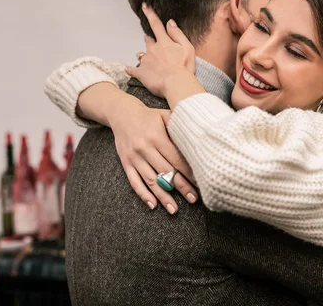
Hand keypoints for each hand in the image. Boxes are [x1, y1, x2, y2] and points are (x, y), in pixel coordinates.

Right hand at [108, 94, 197, 213]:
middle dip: (181, 187)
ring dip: (163, 196)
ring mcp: (134, 158)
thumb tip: (199, 140)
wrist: (122, 113)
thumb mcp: (165, 116)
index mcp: (157, 137)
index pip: (176, 159)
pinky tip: (153, 204)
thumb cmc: (150, 116)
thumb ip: (180, 127)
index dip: (189, 172)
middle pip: (166, 172)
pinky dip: (143, 194)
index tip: (200, 183)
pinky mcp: (126, 163)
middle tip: (193, 199)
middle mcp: (144, 149)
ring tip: (174, 209)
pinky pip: (134, 182)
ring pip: (151, 180)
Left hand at [126, 4, 195, 97]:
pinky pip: (132, 70)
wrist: (177, 85)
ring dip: (143, 56)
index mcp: (164, 42)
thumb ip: (178, 34)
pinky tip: (128, 70)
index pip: (156, 24)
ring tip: (147, 61)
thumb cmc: (184, 68)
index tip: (144, 6)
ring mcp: (145, 61)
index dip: (150, 14)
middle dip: (149, 40)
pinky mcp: (140, 73)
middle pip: (148, 40)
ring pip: (140, 55)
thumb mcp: (187, 47)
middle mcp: (152, 49)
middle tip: (152, 44)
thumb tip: (170, 23)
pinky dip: (130, 69)